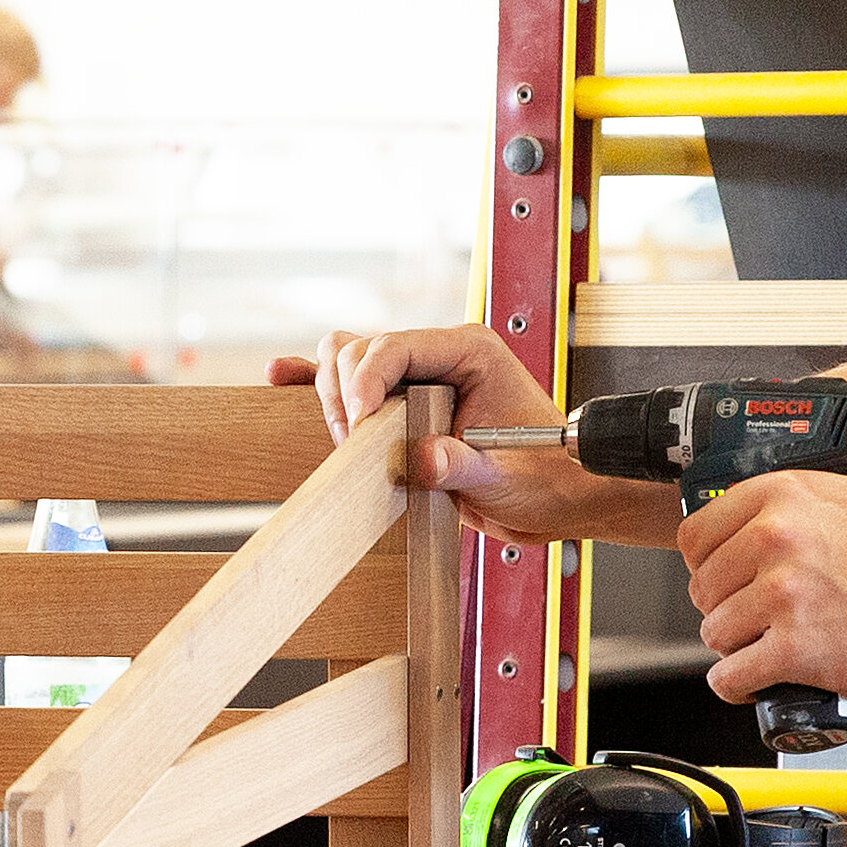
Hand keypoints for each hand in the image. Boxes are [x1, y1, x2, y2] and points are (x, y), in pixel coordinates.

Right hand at [266, 326, 677, 546]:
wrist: (562, 500)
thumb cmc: (549, 479)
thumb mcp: (508, 477)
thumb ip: (464, 464)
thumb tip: (423, 458)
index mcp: (470, 352)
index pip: (397, 346)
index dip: (365, 381)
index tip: (356, 427)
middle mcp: (440, 356)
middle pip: (362, 348)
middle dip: (345, 392)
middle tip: (353, 446)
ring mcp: (420, 379)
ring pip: (350, 359)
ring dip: (332, 394)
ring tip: (342, 440)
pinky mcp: (406, 407)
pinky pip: (354, 385)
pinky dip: (321, 384)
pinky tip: (283, 379)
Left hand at [682, 469, 846, 705]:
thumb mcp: (846, 502)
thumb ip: (788, 507)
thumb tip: (738, 527)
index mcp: (783, 495)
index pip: (695, 534)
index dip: (705, 565)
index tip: (721, 580)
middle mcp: (778, 536)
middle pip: (702, 587)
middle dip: (725, 610)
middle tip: (759, 619)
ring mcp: (784, 592)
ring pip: (714, 633)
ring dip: (737, 649)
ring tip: (770, 647)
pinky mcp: (795, 648)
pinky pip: (731, 677)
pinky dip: (739, 687)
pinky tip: (759, 682)